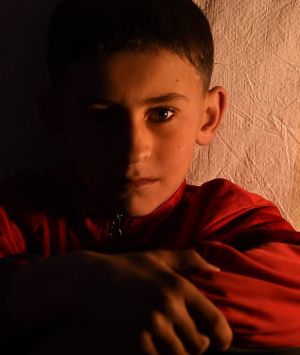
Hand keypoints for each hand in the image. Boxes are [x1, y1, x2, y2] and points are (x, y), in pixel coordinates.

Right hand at [63, 249, 231, 353]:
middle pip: (200, 344)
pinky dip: (157, 354)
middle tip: (189, 340)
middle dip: (197, 346)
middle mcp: (169, 305)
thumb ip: (190, 260)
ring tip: (170, 341)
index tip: (219, 342)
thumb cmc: (126, 266)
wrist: (90, 279)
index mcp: (179, 286)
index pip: (215, 321)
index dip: (223, 337)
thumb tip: (217, 269)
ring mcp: (152, 323)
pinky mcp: (135, 338)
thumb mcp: (158, 257)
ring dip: (177, 352)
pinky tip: (151, 343)